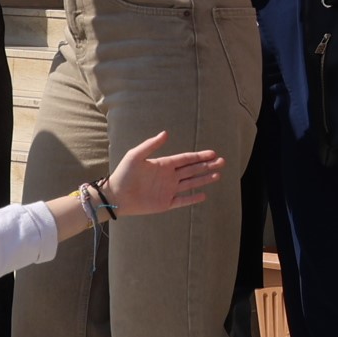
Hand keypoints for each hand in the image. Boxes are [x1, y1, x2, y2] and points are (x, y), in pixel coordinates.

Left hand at [102, 130, 225, 215]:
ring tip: (218, 175)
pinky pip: (182, 200)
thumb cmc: (123, 174)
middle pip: (192, 170)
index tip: (212, 153)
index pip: (186, 159)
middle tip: (222, 161)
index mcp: (164, 164)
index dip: (199, 156)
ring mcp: (168, 190)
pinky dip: (193, 198)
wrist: (116, 196)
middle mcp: (169, 177)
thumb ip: (150, 145)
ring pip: (191, 184)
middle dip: (207, 165)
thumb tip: (166, 133)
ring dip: (204, 179)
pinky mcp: (165, 203)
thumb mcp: (135, 156)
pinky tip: (203, 195)